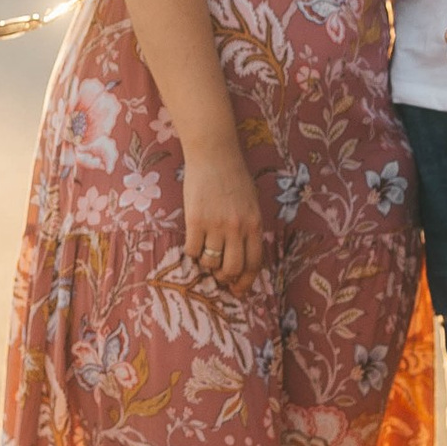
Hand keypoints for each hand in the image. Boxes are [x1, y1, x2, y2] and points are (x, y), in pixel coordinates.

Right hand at [181, 145, 266, 291]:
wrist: (214, 155)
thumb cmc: (234, 177)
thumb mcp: (252, 203)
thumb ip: (250, 228)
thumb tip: (242, 255)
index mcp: (254, 224)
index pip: (254, 263)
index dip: (246, 281)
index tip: (238, 290)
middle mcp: (237, 228)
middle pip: (232, 268)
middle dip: (225, 278)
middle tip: (218, 275)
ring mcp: (215, 225)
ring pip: (210, 262)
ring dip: (207, 263)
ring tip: (205, 252)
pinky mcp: (195, 220)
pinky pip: (192, 250)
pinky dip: (192, 252)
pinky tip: (193, 241)